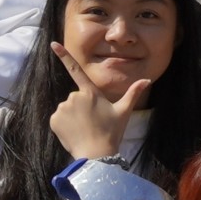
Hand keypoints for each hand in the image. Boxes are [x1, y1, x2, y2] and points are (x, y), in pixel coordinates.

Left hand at [47, 41, 150, 158]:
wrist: (96, 155)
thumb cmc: (111, 132)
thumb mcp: (123, 112)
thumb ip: (133, 93)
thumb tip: (147, 80)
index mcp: (90, 92)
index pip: (75, 70)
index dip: (64, 56)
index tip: (53, 44)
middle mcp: (74, 97)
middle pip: (76, 97)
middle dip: (82, 107)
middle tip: (93, 121)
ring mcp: (63, 108)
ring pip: (67, 108)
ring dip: (74, 116)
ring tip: (85, 128)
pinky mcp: (54, 120)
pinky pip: (58, 119)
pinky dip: (64, 125)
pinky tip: (74, 133)